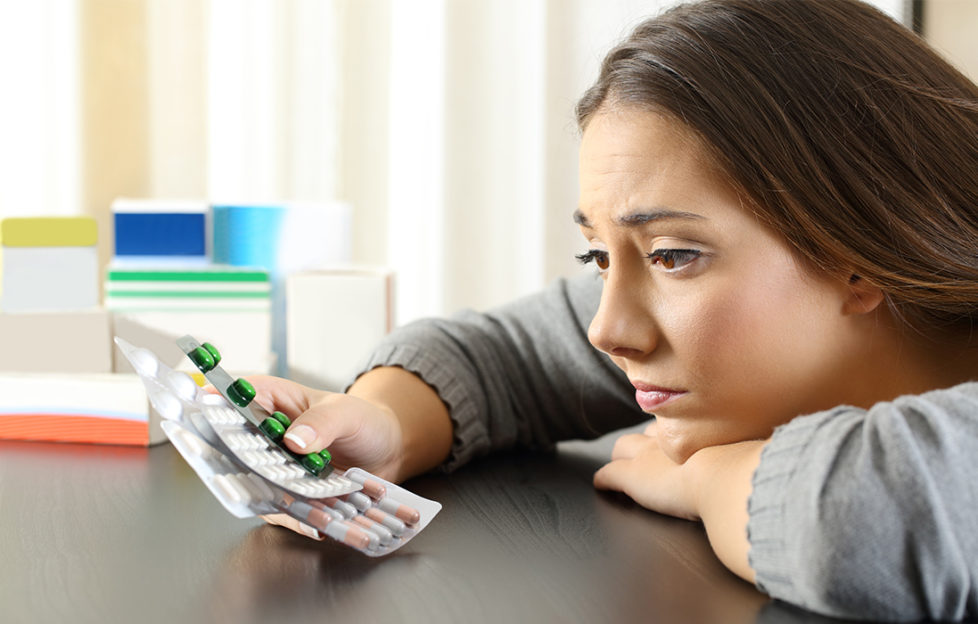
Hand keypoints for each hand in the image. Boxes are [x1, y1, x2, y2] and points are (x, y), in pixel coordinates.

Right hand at [228, 375, 403, 539]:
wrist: (387, 450)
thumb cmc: (363, 421)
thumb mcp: (348, 412)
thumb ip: (323, 421)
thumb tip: (295, 439)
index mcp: (272, 400)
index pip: (233, 398)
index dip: (213, 406)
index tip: (204, 417)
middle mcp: (265, 436)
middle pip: (232, 448)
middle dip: (234, 463)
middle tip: (252, 475)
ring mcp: (274, 468)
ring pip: (253, 485)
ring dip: (269, 498)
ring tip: (296, 508)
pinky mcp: (288, 495)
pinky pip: (282, 511)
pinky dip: (298, 519)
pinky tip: (316, 525)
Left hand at [594, 420, 764, 581]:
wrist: (733, 481)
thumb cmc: (754, 468)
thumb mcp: (763, 449)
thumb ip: (765, 445)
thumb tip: (786, 446)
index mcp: (700, 429)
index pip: (681, 421)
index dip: (680, 428)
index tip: (684, 432)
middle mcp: (671, 436)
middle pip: (650, 430)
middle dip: (650, 440)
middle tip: (654, 451)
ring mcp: (647, 457)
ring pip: (623, 447)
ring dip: (624, 457)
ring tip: (625, 466)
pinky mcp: (631, 478)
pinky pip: (608, 477)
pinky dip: (605, 481)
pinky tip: (603, 486)